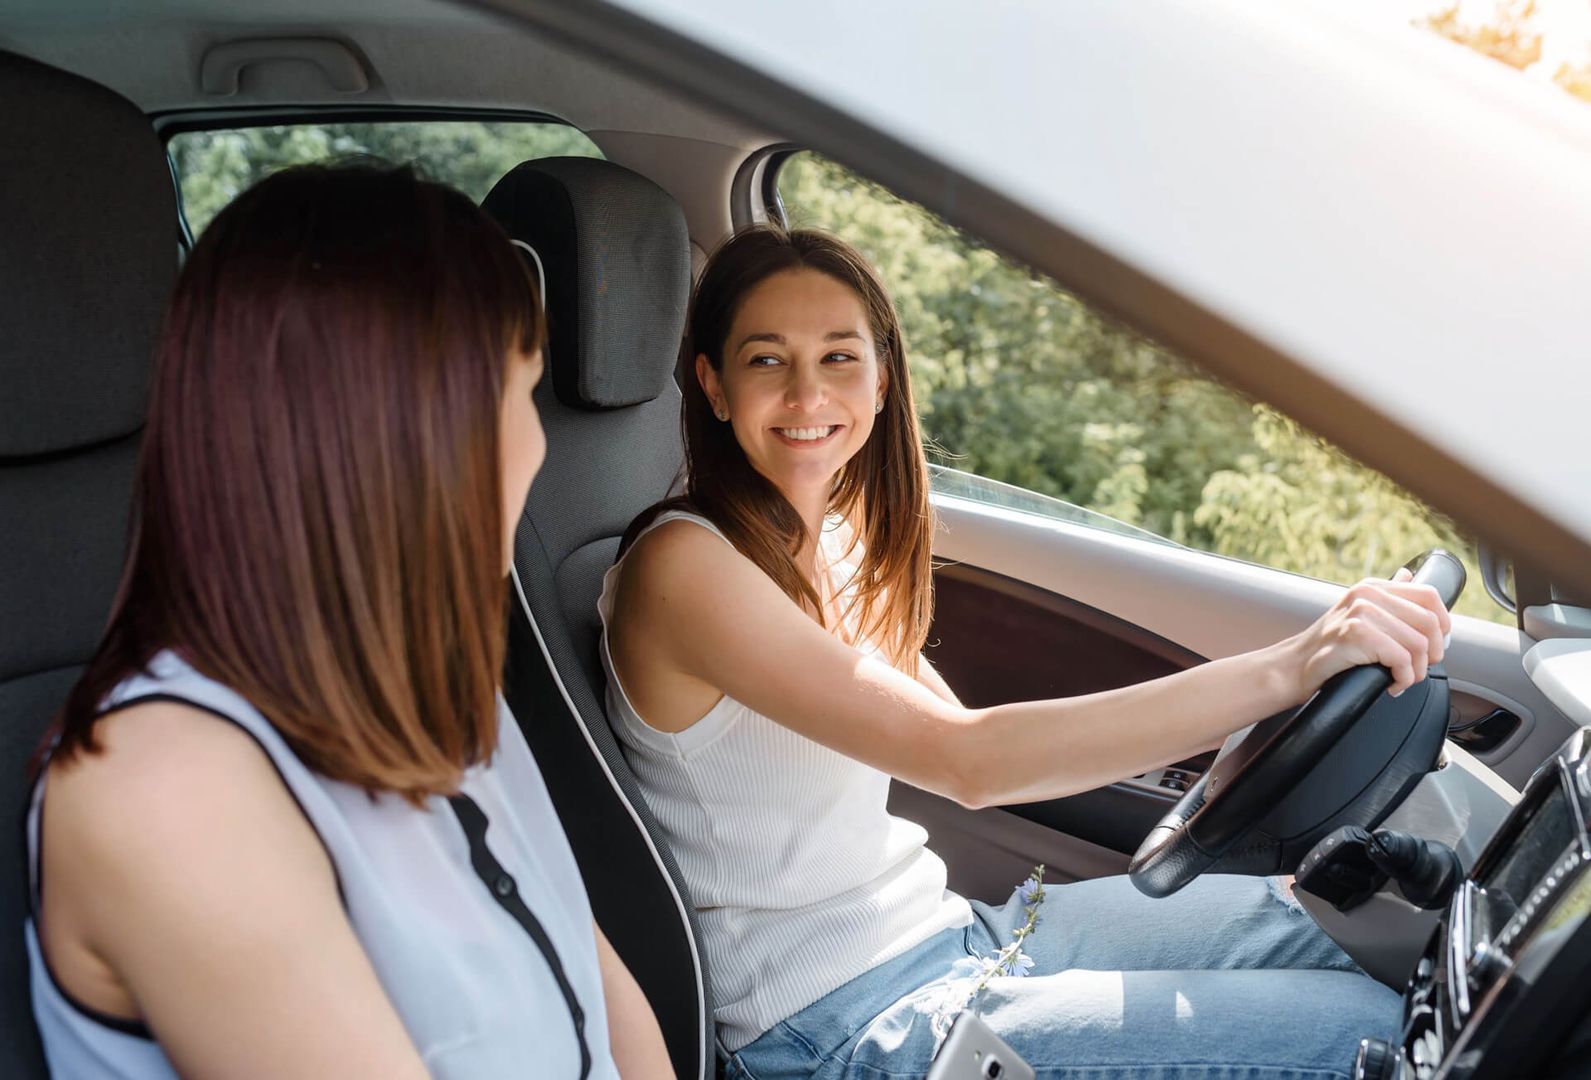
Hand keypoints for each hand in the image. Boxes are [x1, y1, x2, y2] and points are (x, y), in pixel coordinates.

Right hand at [1288, 568, 1451, 701]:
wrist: (1293, 668)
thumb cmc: (1327, 648)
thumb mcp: (1357, 613)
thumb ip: (1386, 596)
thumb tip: (1409, 575)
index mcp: (1372, 587)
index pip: (1430, 596)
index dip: (1443, 625)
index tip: (1433, 647)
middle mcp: (1367, 595)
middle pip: (1430, 622)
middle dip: (1431, 654)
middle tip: (1415, 669)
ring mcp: (1361, 612)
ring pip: (1418, 644)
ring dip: (1415, 672)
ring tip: (1401, 679)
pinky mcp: (1356, 634)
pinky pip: (1401, 659)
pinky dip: (1402, 679)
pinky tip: (1391, 684)